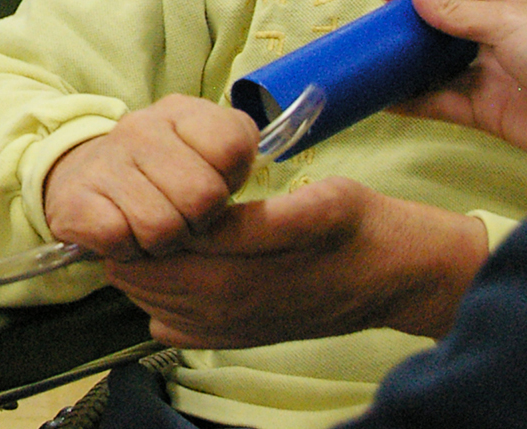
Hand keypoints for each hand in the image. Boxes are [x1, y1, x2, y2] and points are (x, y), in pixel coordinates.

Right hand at [42, 95, 258, 259]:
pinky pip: (119, 237)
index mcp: (182, 112)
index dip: (228, 179)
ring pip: (161, 226)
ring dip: (162, 241)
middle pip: (202, 195)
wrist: (84, 176)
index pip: (231, 146)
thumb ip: (236, 155)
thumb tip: (259, 191)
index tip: (212, 184)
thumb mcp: (205, 151)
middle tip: (182, 216)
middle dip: (198, 220)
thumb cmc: (161, 172)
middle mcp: (141, 128)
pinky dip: (126, 248)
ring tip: (153, 227)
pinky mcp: (75, 200)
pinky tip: (123, 233)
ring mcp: (106, 161)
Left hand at [104, 176, 487, 346]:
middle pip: (149, 278)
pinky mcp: (240, 339)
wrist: (394, 276)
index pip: (164, 243)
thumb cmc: (356, 227)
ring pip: (154, 304)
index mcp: (249, 271)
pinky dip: (158, 304)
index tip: (144, 187)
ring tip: (149, 237)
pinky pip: (176, 329)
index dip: (144, 213)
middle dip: (132, 246)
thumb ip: (255, 219)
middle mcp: (235, 306)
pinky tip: (171, 275)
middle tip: (136, 210)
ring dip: (141, 274)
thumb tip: (198, 222)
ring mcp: (235, 328)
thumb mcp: (318, 204)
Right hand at [379, 0, 526, 168]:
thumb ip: (457, 11)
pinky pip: (442, 104)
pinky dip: (414, 102)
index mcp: (507, 6)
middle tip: (369, 33)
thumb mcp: (510, 22)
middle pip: (441, 28)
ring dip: (405, 67)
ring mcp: (490, 76)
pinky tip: (386, 100)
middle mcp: (495, 38)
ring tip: (368, 65)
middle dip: (407, 28)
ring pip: (437, 68)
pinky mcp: (487, 113)